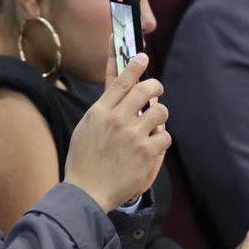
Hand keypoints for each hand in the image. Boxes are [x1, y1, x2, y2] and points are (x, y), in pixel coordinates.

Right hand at [64, 43, 169, 211]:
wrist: (87, 192)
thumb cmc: (83, 161)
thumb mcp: (85, 129)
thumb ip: (102, 111)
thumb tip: (120, 98)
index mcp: (99, 112)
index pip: (121, 80)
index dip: (135, 65)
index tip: (143, 57)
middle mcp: (117, 120)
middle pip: (146, 90)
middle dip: (156, 87)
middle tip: (157, 91)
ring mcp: (133, 136)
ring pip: (161, 112)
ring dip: (160, 117)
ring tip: (154, 126)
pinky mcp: (146, 153)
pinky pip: (165, 137)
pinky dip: (161, 141)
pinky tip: (152, 147)